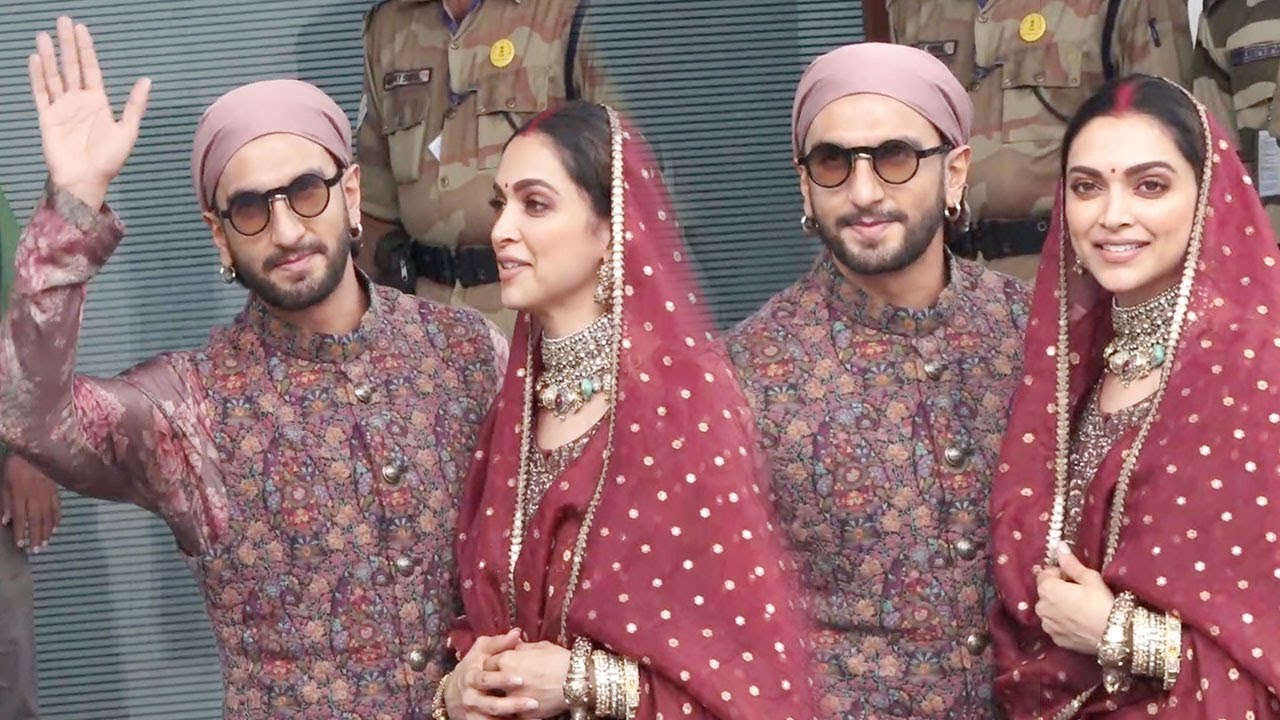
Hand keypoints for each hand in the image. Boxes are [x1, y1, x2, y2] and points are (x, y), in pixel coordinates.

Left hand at [1, 454, 61, 553]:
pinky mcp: (55, 490)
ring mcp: (47, 494)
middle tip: (36, 550)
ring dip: (47, 531)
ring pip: (48, 516)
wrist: (34, 448)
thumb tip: (5, 521)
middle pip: (36, 520)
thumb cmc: (15, 465)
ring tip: (46, 543)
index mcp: (20, 495)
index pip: (20, 518)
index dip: (20, 532)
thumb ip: (5, 502)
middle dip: (36, 536)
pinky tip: (56, 527)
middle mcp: (35, 497)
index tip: (20, 545)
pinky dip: (57, 518)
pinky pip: (57, 506)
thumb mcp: (4, 483)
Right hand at [28, 16, 149, 209]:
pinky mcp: (47, 117)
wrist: (86, 180)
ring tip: (44, 35)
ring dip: (50, 56)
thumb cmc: (109, 160)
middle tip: (62, 21)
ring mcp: (61, 108)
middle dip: (67, 44)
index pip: (91, 69)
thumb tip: (146, 80)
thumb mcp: (127, 130)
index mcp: (98, 102)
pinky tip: (36, 59)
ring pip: (54, 76)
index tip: (81, 29)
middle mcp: (78, 101)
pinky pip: (41, 92)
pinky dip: (38, 76)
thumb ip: (134, 105)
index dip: (86, 49)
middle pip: (71, 66)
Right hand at [445, 628, 535, 719]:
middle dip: (512, 705)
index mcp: (471, 677)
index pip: (486, 680)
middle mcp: (471, 698)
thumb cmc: (472, 667)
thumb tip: (516, 633)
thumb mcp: (480, 652)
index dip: (502, 680)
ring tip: (535, 716)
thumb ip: (498, 643)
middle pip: (492, 705)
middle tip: (533, 703)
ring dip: (514, 719)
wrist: (452, 694)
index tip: (521, 679)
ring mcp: (474, 714)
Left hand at [484, 640, 571, 718]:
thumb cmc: (561, 659)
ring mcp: (513, 700)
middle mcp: (505, 680)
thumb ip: (522, 647)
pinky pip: (512, 714)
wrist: (579, 680)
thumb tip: (514, 646)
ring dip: (501, 698)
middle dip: (493, 681)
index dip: (493, 662)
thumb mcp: (540, 646)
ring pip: (497, 701)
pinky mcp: (523, 714)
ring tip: (510, 695)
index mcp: (507, 660)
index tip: (499, 664)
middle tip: (500, 681)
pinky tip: (521, 706)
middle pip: (488, 682)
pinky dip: (515, 710)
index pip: (487, 662)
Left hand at [1035, 542, 1114, 654]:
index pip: (1045, 574)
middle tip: (1080, 593)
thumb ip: (1071, 563)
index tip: (1076, 579)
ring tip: (1081, 609)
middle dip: (1059, 590)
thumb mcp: (1089, 578)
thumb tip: (1059, 546)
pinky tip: (1079, 622)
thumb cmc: (1102, 603)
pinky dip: (1063, 622)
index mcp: (1047, 589)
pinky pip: (1055, 625)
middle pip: (1046, 592)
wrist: (1114, 635)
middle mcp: (1041, 607)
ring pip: (1050, 609)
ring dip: (1059, 606)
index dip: (1061, 573)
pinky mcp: (1055, 639)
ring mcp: (1047, 625)